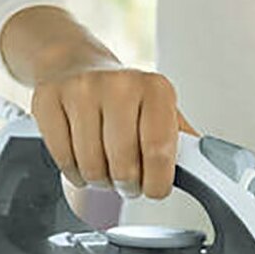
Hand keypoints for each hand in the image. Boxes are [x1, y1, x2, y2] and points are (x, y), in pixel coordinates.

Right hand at [31, 66, 194, 198]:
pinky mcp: (48, 100)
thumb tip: (206, 172)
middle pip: (123, 165)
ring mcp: (80, 90)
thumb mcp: (160, 110)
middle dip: (127, 184)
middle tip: (127, 179)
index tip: (155, 188)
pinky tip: (82, 158)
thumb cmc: (123, 96)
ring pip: (91, 167)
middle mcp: (119, 84)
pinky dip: (74, 172)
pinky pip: (63, 159)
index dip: (157, 182)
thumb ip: (182, 142)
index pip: (159, 151)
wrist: (76, 65)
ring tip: (106, 166)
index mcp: (155, 88)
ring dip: (100, 180)